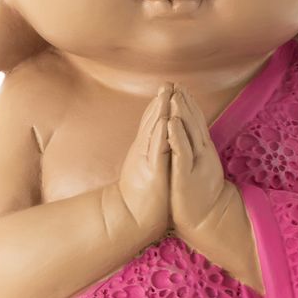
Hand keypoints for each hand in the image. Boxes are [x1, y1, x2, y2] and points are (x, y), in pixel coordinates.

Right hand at [114, 83, 171, 241]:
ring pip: (153, 130)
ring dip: (160, 110)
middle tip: (168, 81)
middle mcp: (143, 150)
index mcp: (145, 149)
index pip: (153, 122)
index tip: (169, 87)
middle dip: (161, 100)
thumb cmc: (139, 194)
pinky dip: (160, 133)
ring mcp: (146, 159)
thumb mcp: (145, 167)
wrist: (129, 216)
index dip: (160, 104)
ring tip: (166, 92)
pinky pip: (156, 149)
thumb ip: (149, 153)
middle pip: (152, 120)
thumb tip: (154, 142)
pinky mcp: (151, 170)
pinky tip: (166, 120)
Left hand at [167, 85, 227, 236]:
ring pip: (188, 134)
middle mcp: (202, 154)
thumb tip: (191, 140)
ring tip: (174, 96)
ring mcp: (195, 164)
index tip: (182, 88)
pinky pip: (181, 153)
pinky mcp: (185, 176)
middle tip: (178, 84)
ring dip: (182, 114)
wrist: (207, 221)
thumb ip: (195, 152)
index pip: (196, 124)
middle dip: (186, 103)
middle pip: (194, 124)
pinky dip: (176, 136)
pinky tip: (170, 123)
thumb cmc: (198, 195)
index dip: (190, 106)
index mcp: (202, 151)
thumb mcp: (197, 167)